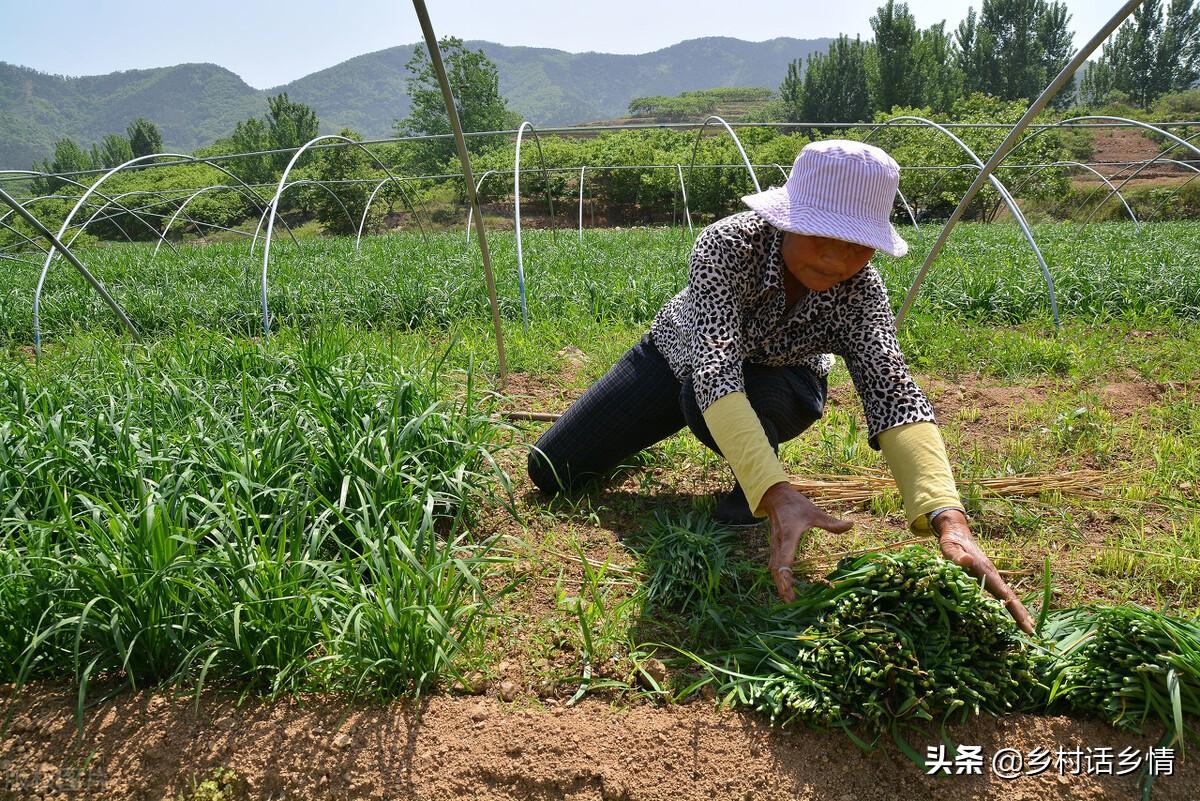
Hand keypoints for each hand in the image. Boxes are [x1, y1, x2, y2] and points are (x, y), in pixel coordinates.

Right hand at [760, 481, 852, 601]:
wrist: (776, 497)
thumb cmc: (796, 505)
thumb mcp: (814, 513)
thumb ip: (831, 522)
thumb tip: (851, 525)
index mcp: (788, 536)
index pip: (785, 558)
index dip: (786, 574)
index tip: (790, 587)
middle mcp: (779, 544)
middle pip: (776, 569)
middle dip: (782, 585)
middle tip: (791, 601)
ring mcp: (775, 546)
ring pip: (774, 569)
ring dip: (780, 583)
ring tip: (788, 598)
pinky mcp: (774, 547)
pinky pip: (775, 565)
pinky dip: (779, 577)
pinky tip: (786, 585)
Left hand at [933, 510, 1034, 634]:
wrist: (957, 532)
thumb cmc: (952, 542)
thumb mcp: (950, 548)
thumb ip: (956, 555)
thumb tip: (967, 561)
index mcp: (986, 571)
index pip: (1004, 593)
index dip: (1015, 609)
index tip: (1026, 624)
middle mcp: (992, 575)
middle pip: (1010, 596)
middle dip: (1020, 613)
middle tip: (1031, 631)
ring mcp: (991, 576)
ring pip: (1006, 595)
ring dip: (1016, 610)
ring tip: (1026, 626)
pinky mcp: (987, 577)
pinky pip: (999, 593)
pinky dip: (1007, 605)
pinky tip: (1008, 614)